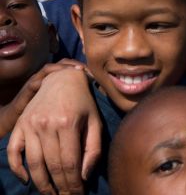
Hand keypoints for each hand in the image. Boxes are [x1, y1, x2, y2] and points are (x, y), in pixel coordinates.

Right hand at [7, 67, 101, 194]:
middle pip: (52, 166)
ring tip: (51, 194)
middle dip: (60, 187)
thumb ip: (93, 148)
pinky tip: (27, 180)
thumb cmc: (83, 102)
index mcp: (69, 123)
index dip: (73, 183)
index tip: (77, 194)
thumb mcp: (95, 122)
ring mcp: (30, 125)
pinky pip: (14, 151)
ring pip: (34, 163)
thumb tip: (84, 175)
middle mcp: (47, 125)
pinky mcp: (20, 125)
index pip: (70, 163)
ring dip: (41, 183)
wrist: (62, 79)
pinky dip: (17, 168)